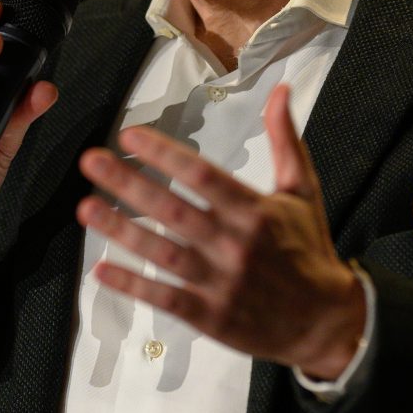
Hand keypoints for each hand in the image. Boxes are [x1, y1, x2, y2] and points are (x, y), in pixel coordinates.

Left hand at [77, 84, 364, 375]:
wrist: (327, 322)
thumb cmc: (309, 249)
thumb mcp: (303, 190)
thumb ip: (285, 140)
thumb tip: (280, 90)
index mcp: (255, 211)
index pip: (202, 175)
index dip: (164, 154)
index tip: (129, 136)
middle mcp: (236, 245)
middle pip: (173, 210)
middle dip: (128, 184)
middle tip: (91, 161)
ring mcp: (221, 283)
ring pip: (163, 253)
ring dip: (120, 230)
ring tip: (85, 207)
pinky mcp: (212, 317)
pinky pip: (166, 299)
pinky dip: (133, 285)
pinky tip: (101, 270)